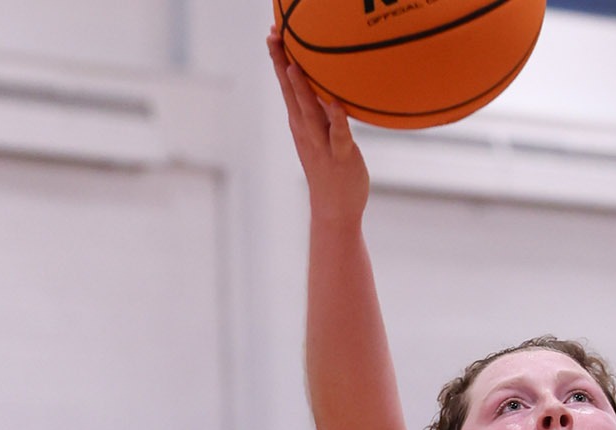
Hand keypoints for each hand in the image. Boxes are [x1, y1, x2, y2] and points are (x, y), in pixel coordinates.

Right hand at [268, 30, 367, 224]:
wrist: (334, 210)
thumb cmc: (331, 170)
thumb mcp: (323, 136)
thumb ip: (322, 112)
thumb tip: (327, 86)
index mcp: (301, 123)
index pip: (287, 86)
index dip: (280, 60)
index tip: (273, 34)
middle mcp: (306, 131)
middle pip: (292, 93)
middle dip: (282, 64)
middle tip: (274, 37)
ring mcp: (322, 144)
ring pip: (310, 113)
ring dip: (302, 89)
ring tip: (294, 66)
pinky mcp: (341, 157)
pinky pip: (339, 136)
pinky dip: (337, 120)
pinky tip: (336, 104)